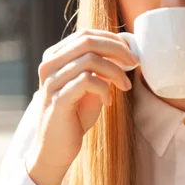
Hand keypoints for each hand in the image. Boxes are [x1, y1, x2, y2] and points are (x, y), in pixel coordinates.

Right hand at [27, 29, 137, 184]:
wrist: (56, 149)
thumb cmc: (75, 115)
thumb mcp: (89, 85)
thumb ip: (100, 67)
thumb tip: (125, 51)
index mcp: (54, 57)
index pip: (86, 34)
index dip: (112, 39)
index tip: (130, 52)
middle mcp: (49, 65)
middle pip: (88, 42)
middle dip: (117, 50)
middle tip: (134, 62)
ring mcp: (51, 81)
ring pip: (90, 60)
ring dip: (115, 72)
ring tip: (124, 87)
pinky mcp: (58, 99)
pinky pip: (87, 81)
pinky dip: (104, 89)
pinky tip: (108, 102)